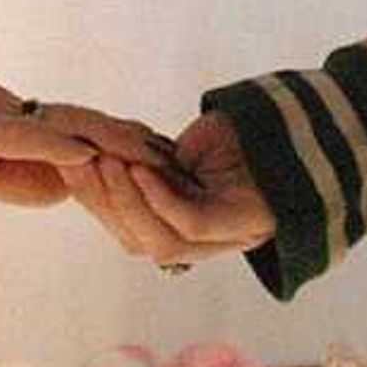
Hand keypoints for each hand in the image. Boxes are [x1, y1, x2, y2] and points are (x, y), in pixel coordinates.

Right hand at [0, 86, 156, 214]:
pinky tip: (93, 161)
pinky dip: (62, 147)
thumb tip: (65, 186)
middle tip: (175, 160)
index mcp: (1, 121)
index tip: (155, 163)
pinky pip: (25, 137)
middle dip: (130, 140)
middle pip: (80, 122)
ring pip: (64, 124)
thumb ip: (15, 179)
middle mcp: (2, 109)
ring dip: (113, 141)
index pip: (71, 134)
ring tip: (155, 157)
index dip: (116, 147)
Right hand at [69, 111, 276, 264]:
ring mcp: (226, 237)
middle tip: (79, 163)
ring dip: (126, 203)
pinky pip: (190, 223)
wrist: (297, 123)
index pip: (131, 231)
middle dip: (103, 203)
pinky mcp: (243, 224)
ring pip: (161, 241)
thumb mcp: (182, 155)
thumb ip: (147, 170)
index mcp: (187, 231)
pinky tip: (139, 169)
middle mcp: (206, 244)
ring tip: (105, 163)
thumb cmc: (240, 137)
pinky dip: (159, 199)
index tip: (70, 168)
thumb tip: (96, 165)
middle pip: (139, 241)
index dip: (98, 204)